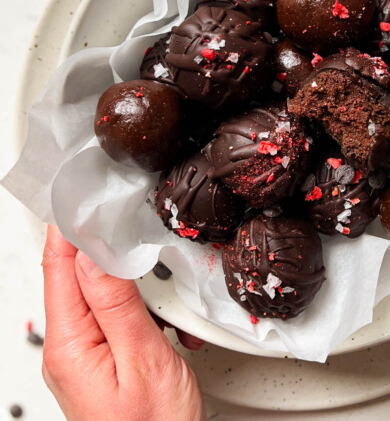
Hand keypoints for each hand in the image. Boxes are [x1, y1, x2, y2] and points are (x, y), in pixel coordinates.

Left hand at [42, 225, 205, 420]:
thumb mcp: (143, 361)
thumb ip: (117, 305)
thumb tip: (96, 255)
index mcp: (70, 344)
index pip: (59, 267)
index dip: (67, 226)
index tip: (81, 193)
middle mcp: (70, 346)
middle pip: (74, 274)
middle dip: (103, 246)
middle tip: (124, 218)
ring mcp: (87, 352)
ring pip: (100, 291)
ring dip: (130, 279)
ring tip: (156, 279)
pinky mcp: (105, 356)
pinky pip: (116, 313)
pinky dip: (142, 304)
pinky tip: (165, 319)